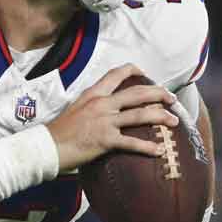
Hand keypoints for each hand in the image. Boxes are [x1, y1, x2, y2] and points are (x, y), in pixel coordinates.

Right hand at [46, 63, 177, 171]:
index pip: (116, 74)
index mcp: (94, 94)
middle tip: (171, 98)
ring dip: (161, 117)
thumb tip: (105, 106)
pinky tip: (159, 150)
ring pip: (140, 115)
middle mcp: (101, 104)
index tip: (145, 73)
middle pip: (137, 93)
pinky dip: (148, 147)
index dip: (134, 70)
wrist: (46, 146)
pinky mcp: (105, 140)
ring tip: (174, 121)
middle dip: (159, 94)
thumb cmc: (59, 131)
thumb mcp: (75, 108)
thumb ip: (92, 104)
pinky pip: (132, 142)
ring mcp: (104, 121)